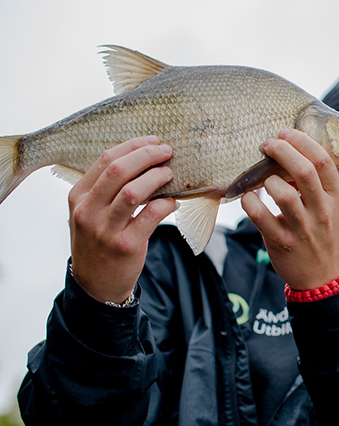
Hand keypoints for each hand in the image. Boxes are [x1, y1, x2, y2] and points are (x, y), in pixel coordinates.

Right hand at [69, 136, 176, 303]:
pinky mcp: (125, 245)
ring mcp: (105, 229)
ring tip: (170, 174)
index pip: (105, 160)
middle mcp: (87, 211)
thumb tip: (142, 159)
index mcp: (78, 197)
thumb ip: (107, 189)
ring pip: (133, 192)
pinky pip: (150, 216)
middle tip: (167, 152)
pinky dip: (165, 204)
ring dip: (156, 178)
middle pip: (118, 171)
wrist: (95, 284)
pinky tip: (173, 201)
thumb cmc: (98, 241)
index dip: (133, 146)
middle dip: (147, 156)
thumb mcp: (90, 212)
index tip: (153, 141)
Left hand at [241, 129, 338, 290]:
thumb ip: (319, 183)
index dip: (301, 141)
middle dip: (281, 150)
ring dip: (267, 180)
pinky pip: (260, 216)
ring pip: (281, 193)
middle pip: (303, 170)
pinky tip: (248, 197)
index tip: (286, 133)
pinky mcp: (282, 243)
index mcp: (335, 197)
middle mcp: (321, 211)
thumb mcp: (333, 208)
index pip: (322, 160)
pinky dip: (250, 202)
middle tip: (268, 144)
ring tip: (263, 179)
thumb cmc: (325, 235)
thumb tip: (295, 151)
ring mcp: (302, 228)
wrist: (325, 278)